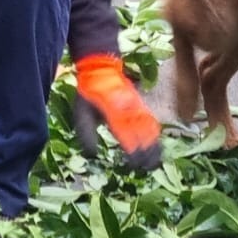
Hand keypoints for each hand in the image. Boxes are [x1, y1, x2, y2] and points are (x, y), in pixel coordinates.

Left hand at [72, 54, 161, 170]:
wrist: (101, 68)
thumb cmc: (89, 93)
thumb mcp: (81, 114)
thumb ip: (87, 135)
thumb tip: (93, 155)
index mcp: (114, 115)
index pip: (128, 137)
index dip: (133, 152)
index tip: (132, 164)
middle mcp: (130, 112)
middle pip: (144, 136)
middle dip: (146, 154)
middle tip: (144, 169)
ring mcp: (138, 108)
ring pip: (151, 130)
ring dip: (154, 147)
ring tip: (153, 163)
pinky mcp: (141, 105)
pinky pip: (152, 122)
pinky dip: (156, 136)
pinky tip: (156, 146)